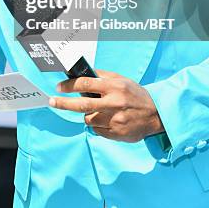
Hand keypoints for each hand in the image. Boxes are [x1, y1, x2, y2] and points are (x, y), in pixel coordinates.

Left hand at [49, 69, 163, 142]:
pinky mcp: (116, 134)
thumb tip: (83, 73)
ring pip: (88, 119)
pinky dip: (97, 125)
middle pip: (82, 105)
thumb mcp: (122, 79)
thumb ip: (102, 76)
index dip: (70, 86)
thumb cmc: (136, 94)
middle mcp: (113, 103)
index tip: (59, 87)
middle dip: (63, 103)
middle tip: (52, 101)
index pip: (86, 84)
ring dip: (88, 115)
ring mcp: (114, 120)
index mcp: (114, 87)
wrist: (156, 114)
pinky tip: (107, 120)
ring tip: (100, 111)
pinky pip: (97, 130)